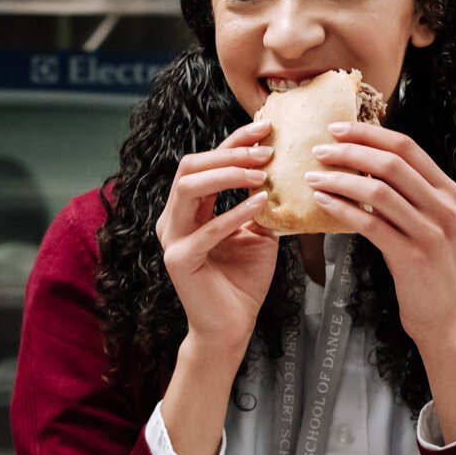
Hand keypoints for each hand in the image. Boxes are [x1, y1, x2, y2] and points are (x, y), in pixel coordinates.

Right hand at [155, 119, 278, 348]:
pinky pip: (208, 228)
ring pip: (190, 188)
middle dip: (230, 153)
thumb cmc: (243, 280)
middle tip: (267, 150)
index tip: (266, 128)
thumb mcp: (258, 233)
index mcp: (187, 209)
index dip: (234, 142)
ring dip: (229, 175)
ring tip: (262, 173)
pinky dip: (236, 212)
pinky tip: (261, 203)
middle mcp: (173, 219)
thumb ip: (260, 203)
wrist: (232, 326)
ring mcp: (172, 238)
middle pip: (191, 166)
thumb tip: (283, 170)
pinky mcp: (179, 260)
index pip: (206, 163)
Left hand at [306, 122, 455, 342]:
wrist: (448, 316)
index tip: (337, 128)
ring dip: (340, 180)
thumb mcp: (430, 222)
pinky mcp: (412, 256)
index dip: (369, 133)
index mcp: (448, 191)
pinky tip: (323, 203)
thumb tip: (365, 164)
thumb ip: (409, 194)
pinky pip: (370, 224)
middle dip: (350, 151)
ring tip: (313, 177)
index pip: (407, 146)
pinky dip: (343, 209)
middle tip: (319, 150)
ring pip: (378, 191)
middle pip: (391, 163)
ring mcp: (430, 231)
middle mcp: (443, 206)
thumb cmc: (431, 268)